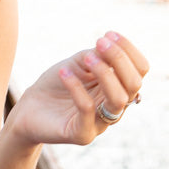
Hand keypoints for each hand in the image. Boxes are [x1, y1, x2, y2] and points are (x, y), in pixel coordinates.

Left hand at [9, 32, 148, 148]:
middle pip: (134, 84)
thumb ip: (98, 55)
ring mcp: (100, 124)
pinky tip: (64, 72)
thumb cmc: (58, 84)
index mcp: (119, 88)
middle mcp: (115, 107)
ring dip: (105, 73)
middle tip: (98, 43)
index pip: (140, 70)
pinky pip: (88, 109)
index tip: (107, 34)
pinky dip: (77, 87)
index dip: (129, 50)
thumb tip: (111, 47)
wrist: (29, 109)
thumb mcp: (80, 63)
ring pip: (118, 99)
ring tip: (85, 58)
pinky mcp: (82, 134)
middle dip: (119, 59)